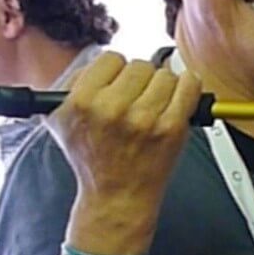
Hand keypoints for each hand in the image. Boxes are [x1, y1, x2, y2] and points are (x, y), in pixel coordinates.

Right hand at [45, 52, 201, 223]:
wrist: (118, 195)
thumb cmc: (95, 160)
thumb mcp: (63, 120)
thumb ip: (76, 83)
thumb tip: (107, 62)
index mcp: (82, 101)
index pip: (111, 59)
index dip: (117, 71)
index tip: (121, 83)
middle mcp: (113, 108)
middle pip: (140, 66)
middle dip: (141, 80)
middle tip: (138, 99)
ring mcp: (145, 118)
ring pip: (165, 75)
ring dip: (164, 86)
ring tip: (155, 105)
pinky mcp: (172, 128)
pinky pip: (189, 87)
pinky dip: (189, 86)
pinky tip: (181, 95)